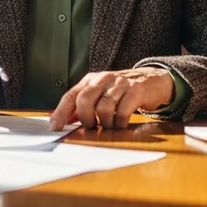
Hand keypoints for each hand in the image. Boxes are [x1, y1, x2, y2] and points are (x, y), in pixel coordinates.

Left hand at [48, 68, 174, 130]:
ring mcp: (120, 84)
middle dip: (85, 119)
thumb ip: (81, 106)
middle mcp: (103, 79)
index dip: (61, 112)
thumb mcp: (100, 94)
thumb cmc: (121, 91)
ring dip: (104, 123)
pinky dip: (119, 123)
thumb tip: (61, 120)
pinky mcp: (135, 91)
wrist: (152, 80)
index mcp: (91, 80)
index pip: (70, 95)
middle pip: (84, 100)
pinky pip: (122, 112)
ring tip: (109, 125)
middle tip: (92, 127)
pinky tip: (121, 124)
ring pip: (103, 108)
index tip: (55, 127)